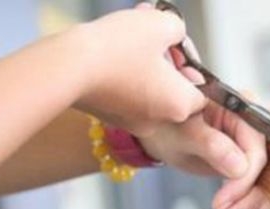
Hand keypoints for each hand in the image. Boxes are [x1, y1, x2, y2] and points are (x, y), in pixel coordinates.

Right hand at [74, 3, 204, 135]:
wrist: (67, 68)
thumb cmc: (116, 49)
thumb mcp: (160, 24)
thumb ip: (177, 29)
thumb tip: (174, 33)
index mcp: (179, 106)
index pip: (201, 93)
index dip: (191, 68)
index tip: (177, 49)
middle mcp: (159, 121)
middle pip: (174, 91)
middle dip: (166, 62)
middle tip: (153, 38)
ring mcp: (132, 123)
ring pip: (149, 91)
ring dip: (145, 66)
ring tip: (130, 37)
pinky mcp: (109, 117)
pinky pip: (126, 95)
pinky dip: (125, 76)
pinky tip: (113, 53)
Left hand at [140, 102, 269, 208]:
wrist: (163, 133)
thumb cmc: (169, 124)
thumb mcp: (184, 133)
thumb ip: (211, 144)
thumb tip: (239, 165)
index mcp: (243, 108)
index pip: (256, 149)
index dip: (244, 179)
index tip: (224, 201)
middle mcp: (256, 125)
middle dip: (253, 197)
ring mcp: (256, 145)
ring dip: (252, 205)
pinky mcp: (253, 162)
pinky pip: (262, 186)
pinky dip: (250, 204)